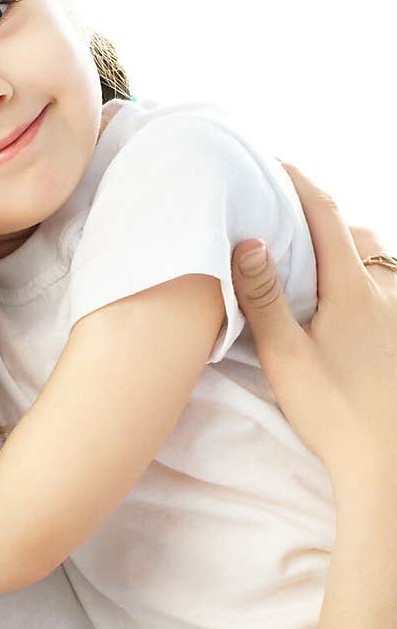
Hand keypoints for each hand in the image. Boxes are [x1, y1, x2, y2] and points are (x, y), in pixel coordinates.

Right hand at [232, 164, 396, 486]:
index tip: (272, 163)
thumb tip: (247, 239)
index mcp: (352, 290)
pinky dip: (365, 278)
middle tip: (283, 216)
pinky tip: (344, 303)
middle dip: (322, 216)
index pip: (324, 214)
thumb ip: (264, 297)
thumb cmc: (332, 413)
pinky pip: (388, 289)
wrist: (384, 465)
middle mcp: (385, 293)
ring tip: (313, 258)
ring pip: (378, 261)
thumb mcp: (286, 355)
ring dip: (348, 249)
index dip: (297, 181)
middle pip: (356, 233)